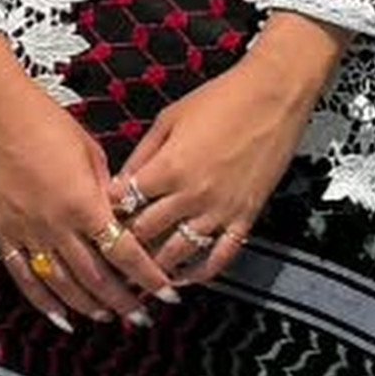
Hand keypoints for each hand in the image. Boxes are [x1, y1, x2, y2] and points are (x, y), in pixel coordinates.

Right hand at [0, 31, 165, 334]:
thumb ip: (105, 190)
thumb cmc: (45, 121)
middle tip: (142, 317)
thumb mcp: (89, 151)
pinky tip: (62, 318)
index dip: (148, 277)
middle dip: (123, 301)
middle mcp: (55, 225)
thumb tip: (121, 217)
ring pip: (62, 284)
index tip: (167, 295)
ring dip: (89, 306)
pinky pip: (24, 278)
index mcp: (83, 202)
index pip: (124, 252)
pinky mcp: (2, 233)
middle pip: (96, 277)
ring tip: (109, 317)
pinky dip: (44, 303)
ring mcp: (26, 232)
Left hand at [113, 18, 341, 287]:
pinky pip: (220, 257)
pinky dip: (201, 274)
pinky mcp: (245, 218)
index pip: (125, 205)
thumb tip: (120, 182)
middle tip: (112, 254)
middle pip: (145, 235)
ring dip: (155, 267)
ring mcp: (220, 210)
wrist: (273, 96)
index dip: (109, 214)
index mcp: (168, 167)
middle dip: (125, 246)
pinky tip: (185, 279)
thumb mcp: (169, 118)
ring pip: (177, 255)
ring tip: (139, 274)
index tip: (100, 220)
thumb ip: (142, 154)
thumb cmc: (221, 99)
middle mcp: (192, 195)